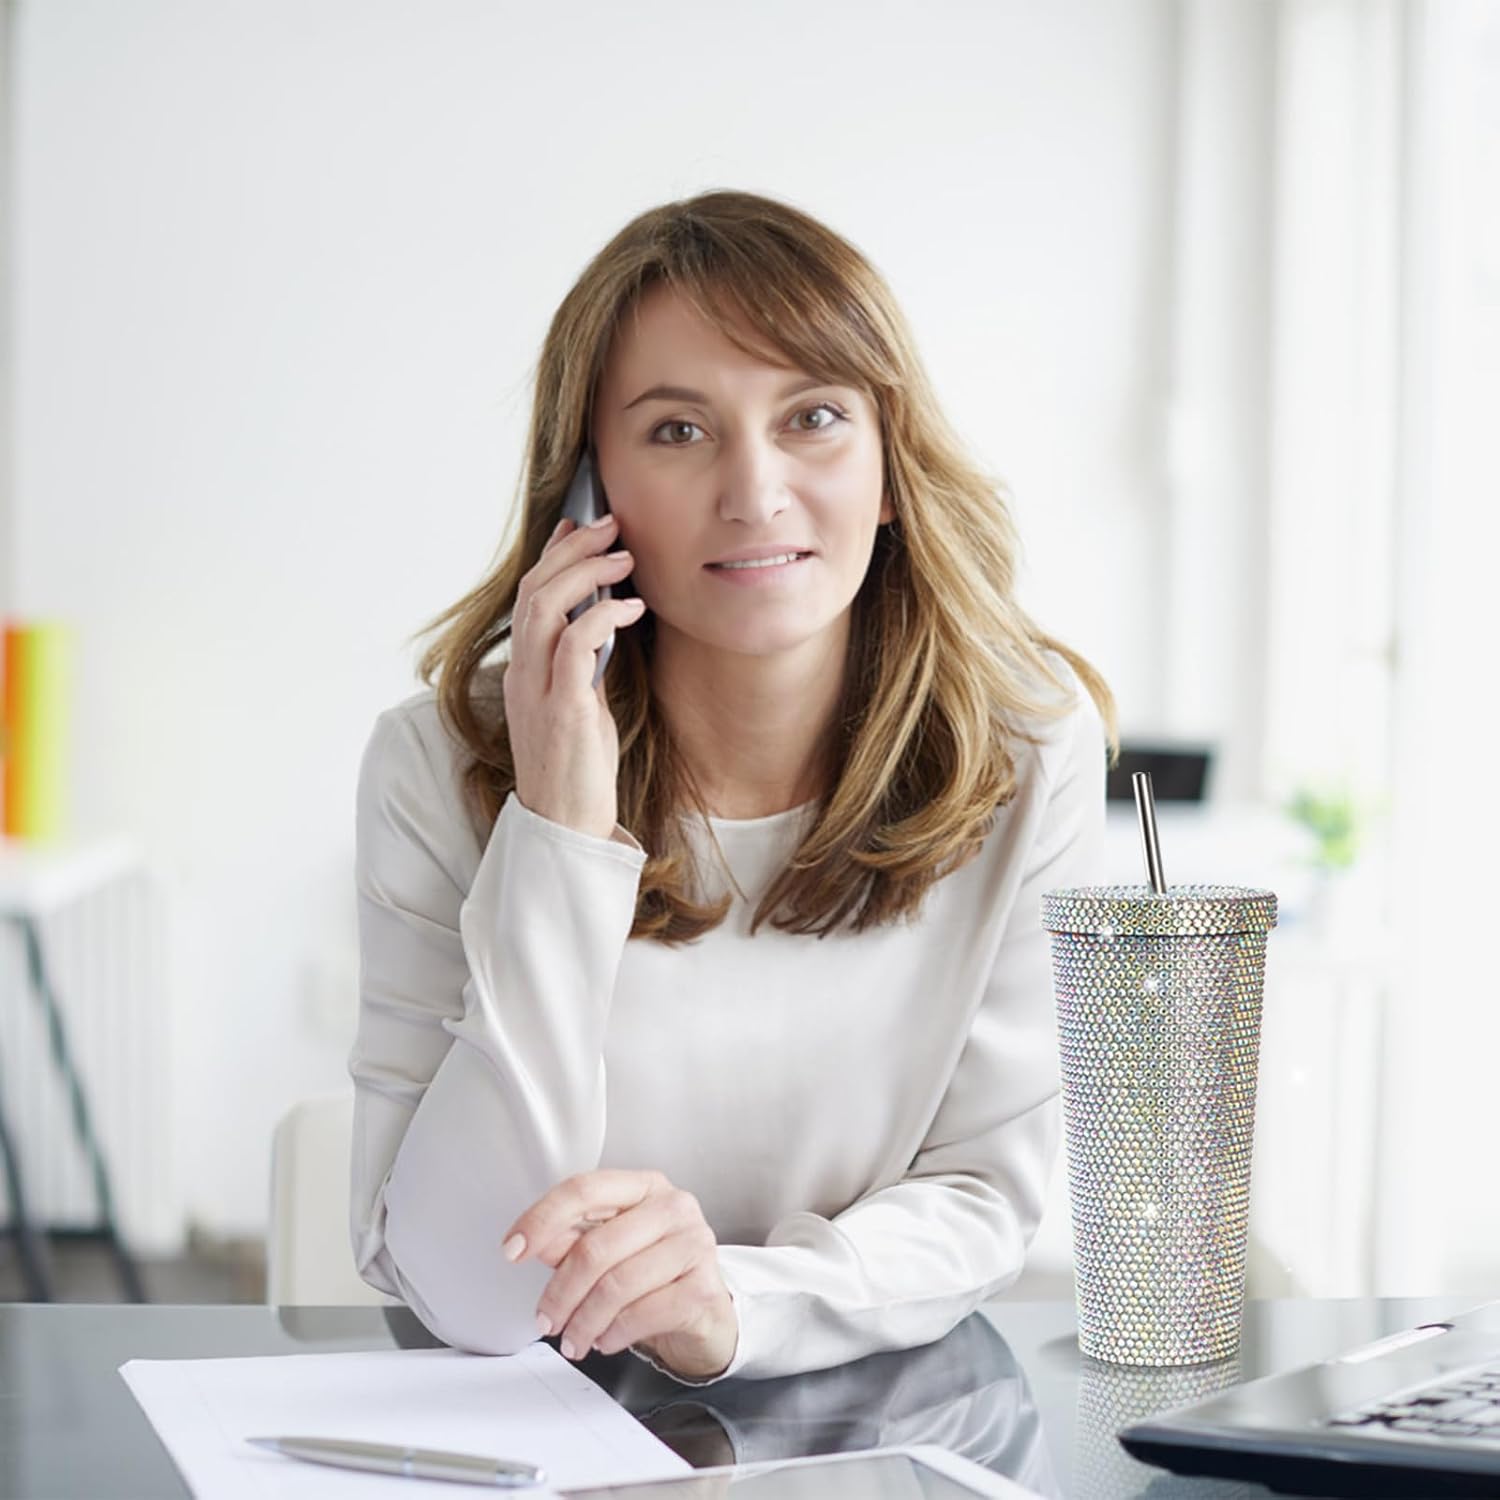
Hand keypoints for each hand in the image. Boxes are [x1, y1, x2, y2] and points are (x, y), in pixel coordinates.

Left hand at [502, 1169, 737, 1381]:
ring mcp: (694, 1245)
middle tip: (545, 1320)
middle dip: (561, 1291)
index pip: (585, 1189)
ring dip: (583, 1321)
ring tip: (574, 1339)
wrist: (707, 1315)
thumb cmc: (656, 1276)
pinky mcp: (704, 1288)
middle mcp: (673, 1207)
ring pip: (617, 1284)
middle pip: (597, 1246)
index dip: (542, 1219)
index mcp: (644, 1186)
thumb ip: (573, 1241)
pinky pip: (643, 1314)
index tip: (513, 1249)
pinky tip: (605, 1340)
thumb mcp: (611, 1252)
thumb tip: (535, 1243)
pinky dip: (613, 1334)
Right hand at [503, 511, 646, 839]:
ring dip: (586, 571)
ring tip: (624, 554)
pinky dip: (604, 616)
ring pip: (545, 607)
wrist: (566, 828)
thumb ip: (583, 667)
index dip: (552, 555)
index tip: (579, 526)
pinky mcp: (563, 709)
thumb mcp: (579, 707)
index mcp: (522, 673)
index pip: (528, 597)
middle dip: (572, 549)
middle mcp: (522, 675)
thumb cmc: (577, 771)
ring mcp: (538, 691)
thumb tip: (605, 627)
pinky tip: (632, 607)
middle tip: (610, 524)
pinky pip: (576, 645)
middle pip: (534, 590)